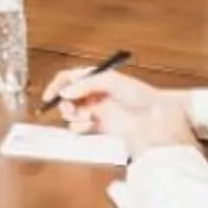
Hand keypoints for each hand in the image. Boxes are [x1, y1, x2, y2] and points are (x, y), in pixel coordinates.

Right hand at [43, 67, 193, 151]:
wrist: (157, 118)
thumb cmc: (140, 95)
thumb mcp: (112, 82)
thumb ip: (86, 85)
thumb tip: (65, 92)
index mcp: (96, 79)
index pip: (70, 78)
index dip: (58, 85)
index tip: (51, 96)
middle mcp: (94, 94)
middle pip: (67, 97)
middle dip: (64, 103)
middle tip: (69, 109)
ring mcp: (96, 111)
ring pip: (71, 114)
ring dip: (72, 116)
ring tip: (84, 117)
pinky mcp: (100, 127)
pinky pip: (80, 128)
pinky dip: (80, 128)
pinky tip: (89, 126)